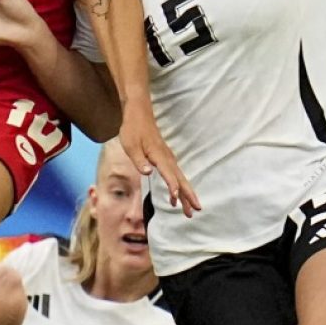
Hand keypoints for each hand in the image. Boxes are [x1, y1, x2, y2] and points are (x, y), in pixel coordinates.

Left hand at [119, 101, 199, 217]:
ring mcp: (168, 157)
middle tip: (195, 211)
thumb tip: (147, 172)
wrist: (139, 113)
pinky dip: (180, 186)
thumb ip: (139, 160)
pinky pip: (176, 175)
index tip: (175, 200)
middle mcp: (167, 157)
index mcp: (158, 155)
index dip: (172, 187)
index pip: (168, 174)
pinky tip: (178, 196)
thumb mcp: (130, 145)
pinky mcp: (166, 157)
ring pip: (180, 178)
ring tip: (190, 211)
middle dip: (188, 196)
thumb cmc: (133, 129)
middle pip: (180, 179)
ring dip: (186, 194)